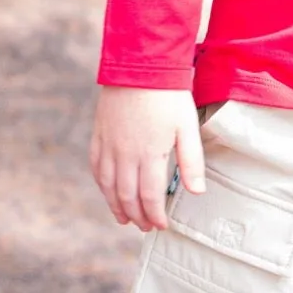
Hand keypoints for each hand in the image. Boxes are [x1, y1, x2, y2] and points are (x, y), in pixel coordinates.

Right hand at [90, 87, 205, 229]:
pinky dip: (102, 185)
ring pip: (108, 186)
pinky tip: (107, 191)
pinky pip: (96, 167)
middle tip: (146, 227)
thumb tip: (196, 192)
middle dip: (137, 216)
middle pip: (128, 197)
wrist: (139, 65)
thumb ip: (191, 161)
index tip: (162, 225)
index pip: (150, 197)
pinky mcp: (99, 135)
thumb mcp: (187, 127)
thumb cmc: (168, 96)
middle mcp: (125, 155)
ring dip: (116, 206)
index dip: (155, 216)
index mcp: (150, 154)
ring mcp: (109, 145)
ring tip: (125, 219)